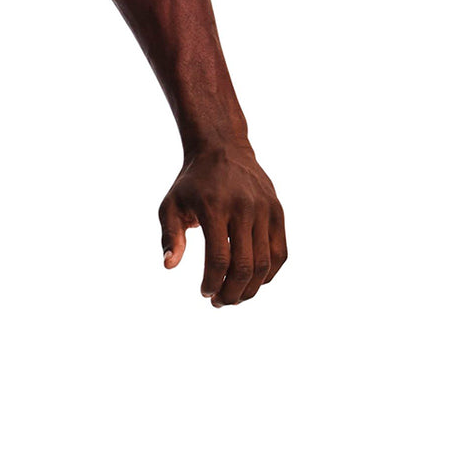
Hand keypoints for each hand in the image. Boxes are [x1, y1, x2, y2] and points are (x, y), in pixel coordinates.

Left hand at [159, 143, 286, 306]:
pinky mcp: (277, 212)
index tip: (204, 293)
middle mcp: (245, 208)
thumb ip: (169, 237)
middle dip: (231, 293)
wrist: (222, 148)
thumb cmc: (191, 184)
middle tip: (219, 303)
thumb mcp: (170, 206)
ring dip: (250, 289)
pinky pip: (280, 252)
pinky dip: (269, 274)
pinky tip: (253, 283)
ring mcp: (265, 210)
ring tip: (235, 297)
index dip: (212, 283)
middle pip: (245, 266)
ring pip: (265, 263)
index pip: (219, 258)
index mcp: (216, 208)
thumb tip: (169, 266)